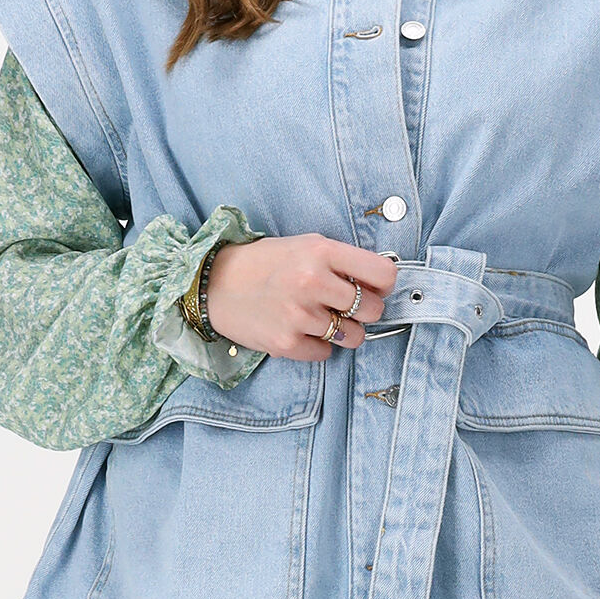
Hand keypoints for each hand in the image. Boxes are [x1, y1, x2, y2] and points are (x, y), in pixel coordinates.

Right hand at [201, 236, 400, 357]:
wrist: (215, 285)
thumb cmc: (265, 264)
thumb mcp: (305, 246)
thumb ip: (341, 262)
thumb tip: (380, 285)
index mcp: (321, 251)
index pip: (383, 274)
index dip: (384, 284)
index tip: (375, 288)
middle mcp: (313, 282)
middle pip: (373, 309)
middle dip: (365, 310)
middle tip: (344, 306)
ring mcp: (300, 315)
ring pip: (354, 336)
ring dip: (344, 330)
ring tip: (322, 318)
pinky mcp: (287, 342)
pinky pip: (327, 352)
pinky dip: (318, 344)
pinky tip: (301, 329)